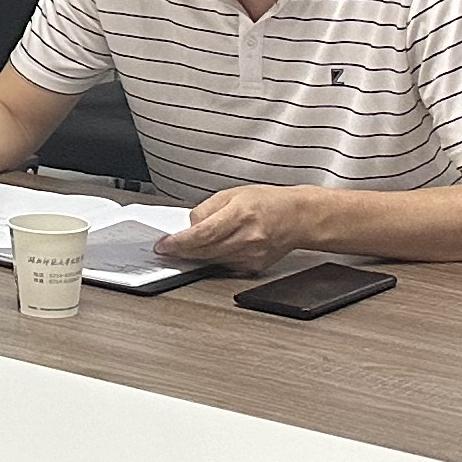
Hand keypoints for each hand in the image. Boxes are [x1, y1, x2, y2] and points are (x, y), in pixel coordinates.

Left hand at [157, 185, 315, 272]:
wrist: (297, 217)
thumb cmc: (268, 202)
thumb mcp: (232, 194)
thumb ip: (206, 209)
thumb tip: (188, 226)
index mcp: (240, 215)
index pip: (203, 234)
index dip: (179, 242)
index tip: (163, 245)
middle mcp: (247, 238)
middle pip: (204, 251)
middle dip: (181, 251)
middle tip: (167, 249)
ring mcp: (251, 255)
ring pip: (211, 261)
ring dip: (194, 256)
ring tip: (185, 247)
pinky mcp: (253, 267)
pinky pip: (224, 265)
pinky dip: (212, 259)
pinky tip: (211, 250)